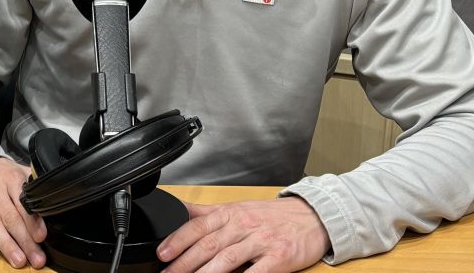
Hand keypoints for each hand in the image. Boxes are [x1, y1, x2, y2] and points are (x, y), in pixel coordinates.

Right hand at [0, 156, 47, 268]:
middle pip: (10, 218)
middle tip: (36, 258)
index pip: (23, 203)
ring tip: (18, 260)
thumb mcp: (14, 169)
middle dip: (25, 241)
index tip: (41, 237)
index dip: (33, 222)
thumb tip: (51, 199)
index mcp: (9, 179)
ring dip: (6, 245)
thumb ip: (31, 184)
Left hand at [158, 196, 328, 272]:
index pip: (198, 226)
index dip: (178, 240)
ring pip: (228, 258)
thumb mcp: (236, 207)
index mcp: (229, 213)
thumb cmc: (270, 216)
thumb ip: (205, 213)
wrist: (312, 216)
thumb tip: (177, 210)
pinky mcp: (279, 257)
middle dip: (185, 261)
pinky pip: (258, 272)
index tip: (162, 253)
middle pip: (209, 244)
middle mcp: (243, 225)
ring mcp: (261, 241)